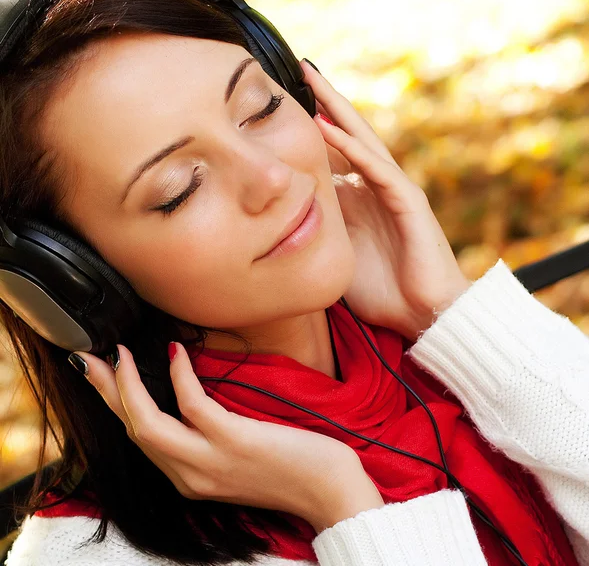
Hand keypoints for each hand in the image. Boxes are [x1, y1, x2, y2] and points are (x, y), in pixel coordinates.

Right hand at [76, 342, 383, 532]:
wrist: (328, 490)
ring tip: (121, 352)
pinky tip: (179, 350)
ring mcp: (210, 461)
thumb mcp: (237, 457)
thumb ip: (209, 436)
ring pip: (147, 424)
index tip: (101, 376)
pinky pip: (193, 404)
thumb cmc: (289, 465)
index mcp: (190, 477)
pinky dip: (179, 375)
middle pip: (132, 429)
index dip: (115, 406)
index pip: (140, 439)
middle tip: (89, 358)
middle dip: (106, 392)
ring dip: (127, 386)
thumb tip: (190, 394)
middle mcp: (190, 475)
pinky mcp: (234, 442)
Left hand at [301, 59, 471, 341]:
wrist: (421, 314)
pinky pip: (376, 170)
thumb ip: (315, 232)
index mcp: (358, 200)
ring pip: (362, 141)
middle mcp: (374, 188)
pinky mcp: (407, 202)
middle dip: (324, 103)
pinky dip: (352, 148)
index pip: (332, 156)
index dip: (309, 131)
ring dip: (337, 110)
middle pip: (347, 136)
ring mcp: (392, 191)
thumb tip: (278, 220)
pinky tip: (328, 127)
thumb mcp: (335, 257)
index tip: (280, 109)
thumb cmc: (379, 291)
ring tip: (312, 80)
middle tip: (300, 70)